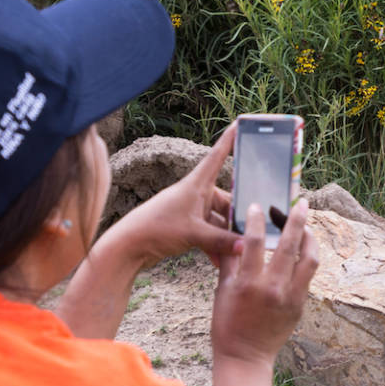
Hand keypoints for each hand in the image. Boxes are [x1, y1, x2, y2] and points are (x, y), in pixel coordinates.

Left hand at [92, 124, 240, 269]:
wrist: (128, 246)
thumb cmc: (156, 229)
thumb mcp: (194, 234)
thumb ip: (222, 241)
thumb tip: (246, 245)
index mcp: (196, 184)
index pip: (218, 156)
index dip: (230, 140)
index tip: (241, 122)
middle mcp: (195, 194)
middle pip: (226, 199)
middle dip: (238, 216)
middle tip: (255, 228)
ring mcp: (191, 211)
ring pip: (218, 220)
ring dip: (227, 237)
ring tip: (239, 252)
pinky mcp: (187, 227)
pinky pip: (209, 234)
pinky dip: (216, 246)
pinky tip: (222, 263)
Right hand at [211, 198, 317, 365]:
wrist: (245, 357)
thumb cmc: (227, 323)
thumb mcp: (223, 290)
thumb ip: (230, 261)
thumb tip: (232, 234)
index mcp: (249, 283)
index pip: (256, 242)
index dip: (257, 220)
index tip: (258, 206)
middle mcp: (273, 288)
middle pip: (291, 244)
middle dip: (297, 219)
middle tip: (300, 203)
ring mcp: (290, 297)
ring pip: (309, 259)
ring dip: (310, 238)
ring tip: (307, 226)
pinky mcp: (300, 305)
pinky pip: (308, 276)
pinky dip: (307, 259)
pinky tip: (303, 250)